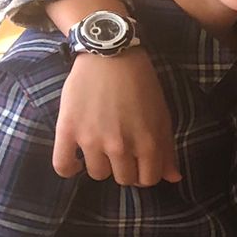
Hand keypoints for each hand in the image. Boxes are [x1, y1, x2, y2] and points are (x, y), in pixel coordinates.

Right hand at [55, 49, 177, 185]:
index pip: (147, 179)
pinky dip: (69, 169)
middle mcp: (120, 146)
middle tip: (121, 152)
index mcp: (148, 144)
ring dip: (100, 166)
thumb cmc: (142, 85)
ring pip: (96, 174)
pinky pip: (62, 165)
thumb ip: (166, 150)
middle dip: (124, 169)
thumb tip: (173, 179)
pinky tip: (76, 160)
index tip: (139, 163)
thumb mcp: (162, 116)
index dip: (145, 174)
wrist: (110, 56)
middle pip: (122, 179)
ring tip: (100, 149)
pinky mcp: (68, 130)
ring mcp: (92, 140)